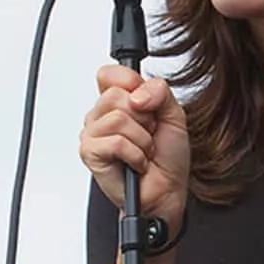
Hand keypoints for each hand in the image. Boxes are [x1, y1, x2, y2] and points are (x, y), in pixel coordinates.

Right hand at [79, 65, 189, 230]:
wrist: (167, 190)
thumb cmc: (168, 156)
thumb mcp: (174, 114)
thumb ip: (160, 92)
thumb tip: (137, 94)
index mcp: (119, 101)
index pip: (109, 73)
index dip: (131, 84)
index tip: (147, 104)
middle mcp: (102, 115)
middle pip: (115, 95)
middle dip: (143, 118)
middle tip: (148, 134)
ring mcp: (92, 134)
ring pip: (117, 119)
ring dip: (142, 139)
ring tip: (143, 150)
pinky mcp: (90, 154)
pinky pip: (115, 142)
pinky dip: (135, 155)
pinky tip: (136, 163)